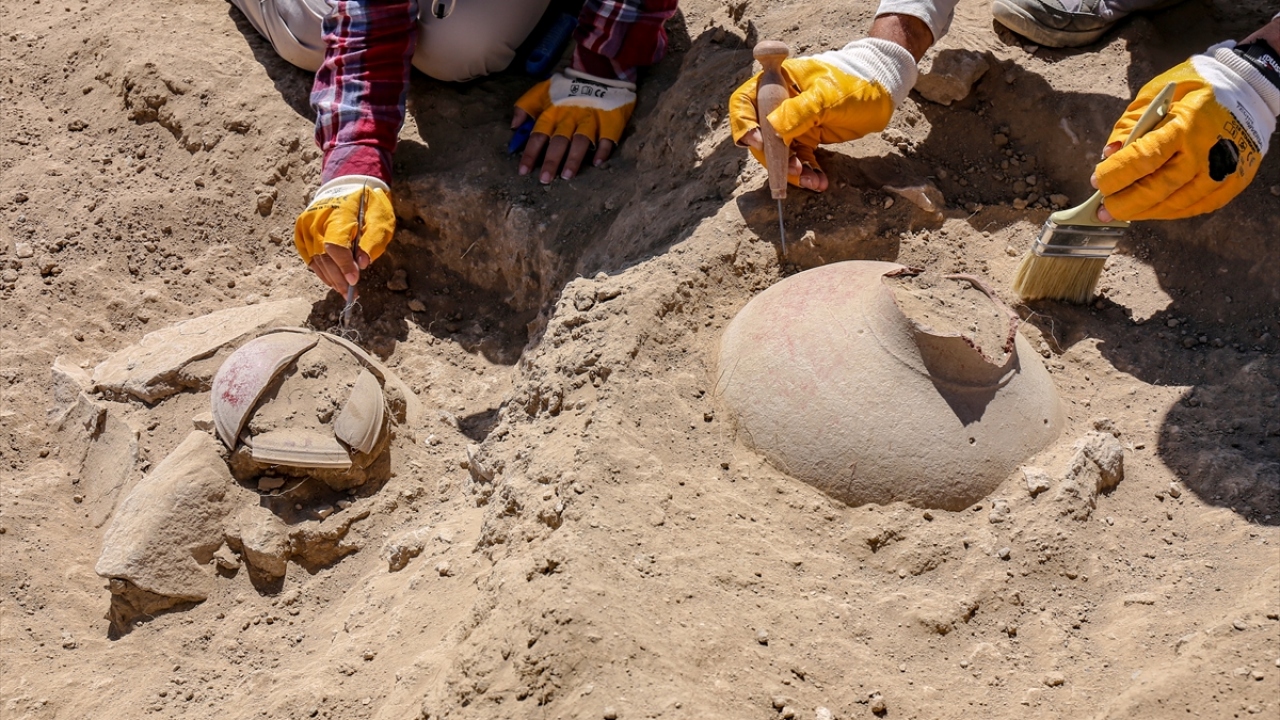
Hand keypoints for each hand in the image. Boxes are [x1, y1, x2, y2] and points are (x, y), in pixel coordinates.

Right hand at [293, 176, 395, 295]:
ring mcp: (305, 225)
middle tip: (351, 293)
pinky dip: (320, 271)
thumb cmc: (368, 205)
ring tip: (344, 290)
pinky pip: (308, 257)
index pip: (336, 244)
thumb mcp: (380, 219)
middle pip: (323, 255)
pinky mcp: (300, 231)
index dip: (344, 266)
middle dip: (338, 278)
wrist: (348, 186)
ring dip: (329, 278)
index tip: (354, 281)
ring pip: (314, 259)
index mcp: (338, 212)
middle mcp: (316, 218)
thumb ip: (373, 241)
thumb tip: (363, 264)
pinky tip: (332, 280)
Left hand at [513, 69, 635, 182]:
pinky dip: (603, 149)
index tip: (523, 171)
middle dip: (551, 160)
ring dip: (574, 158)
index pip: (538, 134)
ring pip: (581, 140)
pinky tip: (598, 163)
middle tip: (544, 179)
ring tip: (567, 175)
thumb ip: (526, 107)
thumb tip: (514, 127)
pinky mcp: (609, 119)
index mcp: (553, 111)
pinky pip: (607, 136)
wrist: (598, 71)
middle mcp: (570, 116)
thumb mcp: (541, 91)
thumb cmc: (566, 87)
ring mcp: (591, 118)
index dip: (530, 153)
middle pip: (559, 140)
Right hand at [728, 38, 917, 191]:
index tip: (758, 142)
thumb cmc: (857, 82)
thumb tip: (772, 130)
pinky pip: (799, 160)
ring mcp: (793, 123)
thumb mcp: (828, 95)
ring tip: (811, 181)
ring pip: (779, 153)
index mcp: (778, 82)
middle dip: (773, 156)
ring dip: (790, 171)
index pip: (745, 103)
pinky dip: (806, 173)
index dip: (745, 124)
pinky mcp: (807, 138)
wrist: (884, 89)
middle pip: (759, 135)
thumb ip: (799, 111)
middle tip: (791, 170)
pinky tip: (819, 182)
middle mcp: (779, 103)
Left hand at [1091, 43, 1277, 221]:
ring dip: (1143, 211)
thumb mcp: (1155, 96)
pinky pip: (1194, 207)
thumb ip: (1129, 126)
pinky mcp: (1233, 183)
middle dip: (1124, 203)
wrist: (1248, 89)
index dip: (1115, 175)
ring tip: (1123, 211)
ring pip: (1174, 204)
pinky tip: (1151, 208)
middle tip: (1104, 209)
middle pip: (1157, 189)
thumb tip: (1108, 155)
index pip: (1142, 159)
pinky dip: (1168, 211)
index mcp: (1184, 125)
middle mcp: (1206, 151)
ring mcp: (1223, 171)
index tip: (1096, 182)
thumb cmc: (1193, 91)